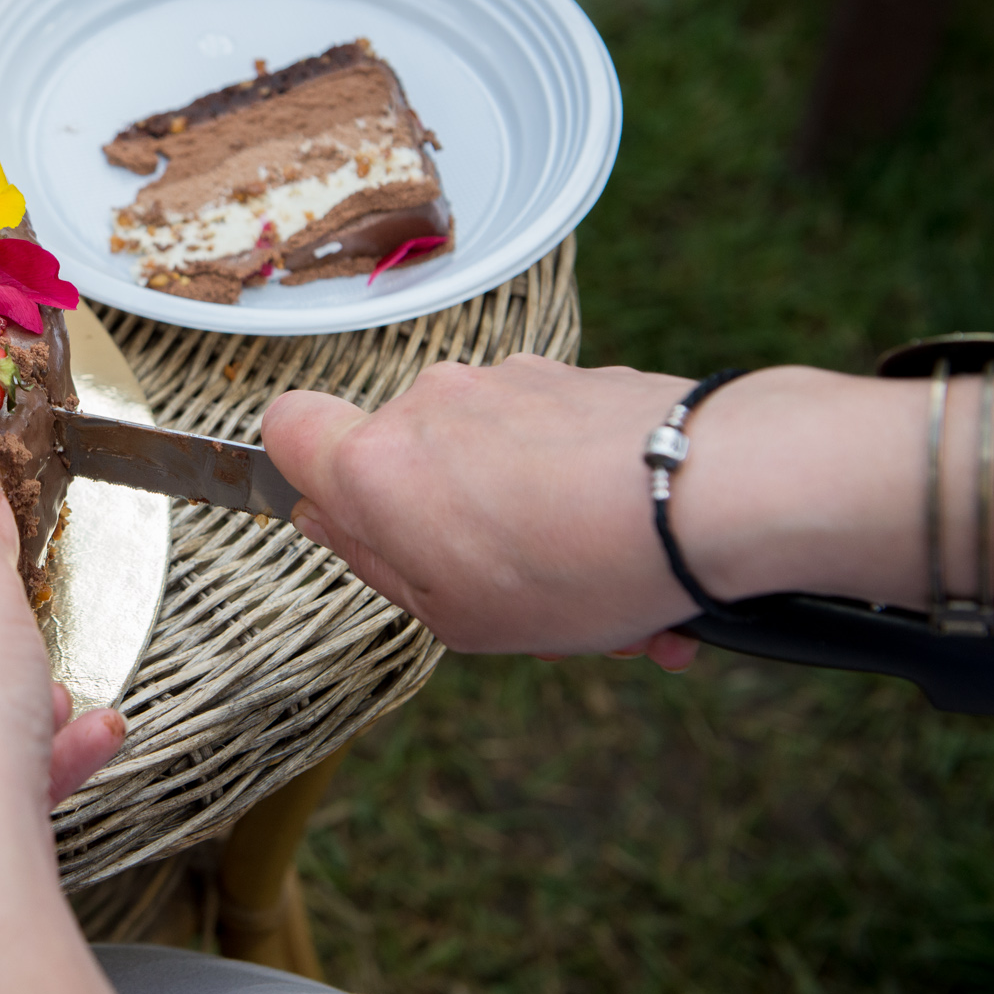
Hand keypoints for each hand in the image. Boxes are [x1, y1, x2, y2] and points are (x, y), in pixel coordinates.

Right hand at [261, 355, 708, 661]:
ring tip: (602, 598)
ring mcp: (506, 383)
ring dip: (529, 524)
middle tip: (509, 595)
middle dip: (449, 526)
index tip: (341, 518)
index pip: (284, 430)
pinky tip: (639, 561)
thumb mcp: (450, 615)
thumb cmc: (576, 568)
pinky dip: (583, 497)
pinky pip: (555, 445)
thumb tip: (329, 519)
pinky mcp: (576, 377)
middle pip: (405, 462)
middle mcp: (429, 405)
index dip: (297, 472)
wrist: (709, 492)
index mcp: (376, 467)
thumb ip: (373, 561)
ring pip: (489, 460)